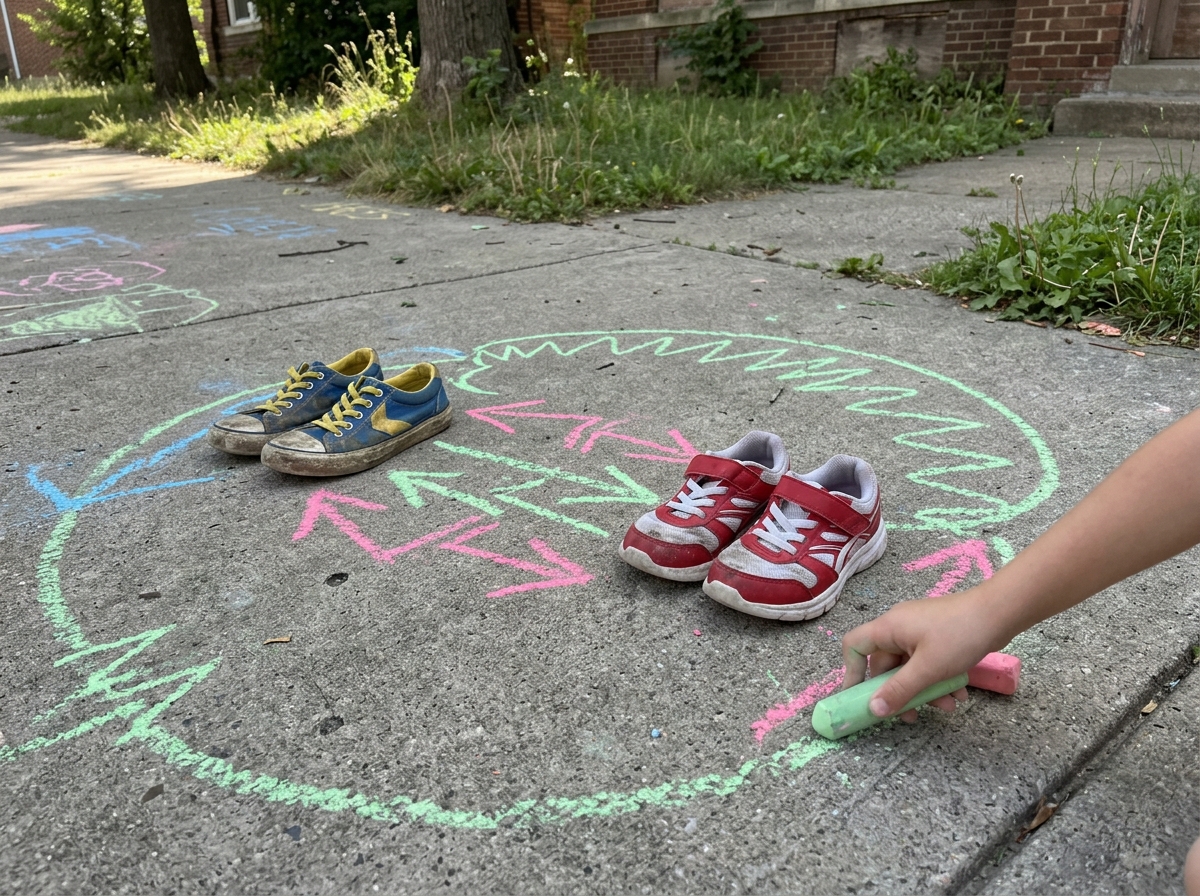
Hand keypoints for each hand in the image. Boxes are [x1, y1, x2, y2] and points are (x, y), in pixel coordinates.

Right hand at [841, 586, 1005, 721]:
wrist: (999, 613)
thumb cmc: (959, 636)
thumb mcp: (928, 669)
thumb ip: (899, 690)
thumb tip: (873, 710)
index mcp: (888, 628)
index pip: (854, 646)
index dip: (851, 672)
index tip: (858, 697)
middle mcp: (899, 627)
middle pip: (887, 665)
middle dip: (901, 692)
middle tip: (913, 716)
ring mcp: (920, 632)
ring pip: (911, 667)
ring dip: (926, 690)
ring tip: (948, 707)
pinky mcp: (938, 636)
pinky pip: (928, 662)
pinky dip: (939, 679)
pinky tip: (959, 694)